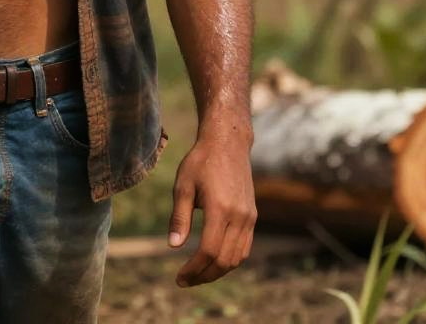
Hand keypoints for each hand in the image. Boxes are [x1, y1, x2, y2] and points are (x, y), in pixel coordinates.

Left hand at [167, 134, 256, 286]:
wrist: (228, 144)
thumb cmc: (201, 162)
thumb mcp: (183, 185)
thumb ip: (179, 216)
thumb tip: (173, 246)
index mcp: (220, 208)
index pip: (208, 250)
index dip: (194, 269)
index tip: (179, 277)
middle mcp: (239, 216)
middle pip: (224, 260)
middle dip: (204, 276)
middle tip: (185, 281)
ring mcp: (249, 218)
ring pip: (237, 258)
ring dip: (217, 271)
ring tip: (197, 274)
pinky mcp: (252, 217)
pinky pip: (244, 248)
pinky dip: (230, 260)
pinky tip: (213, 261)